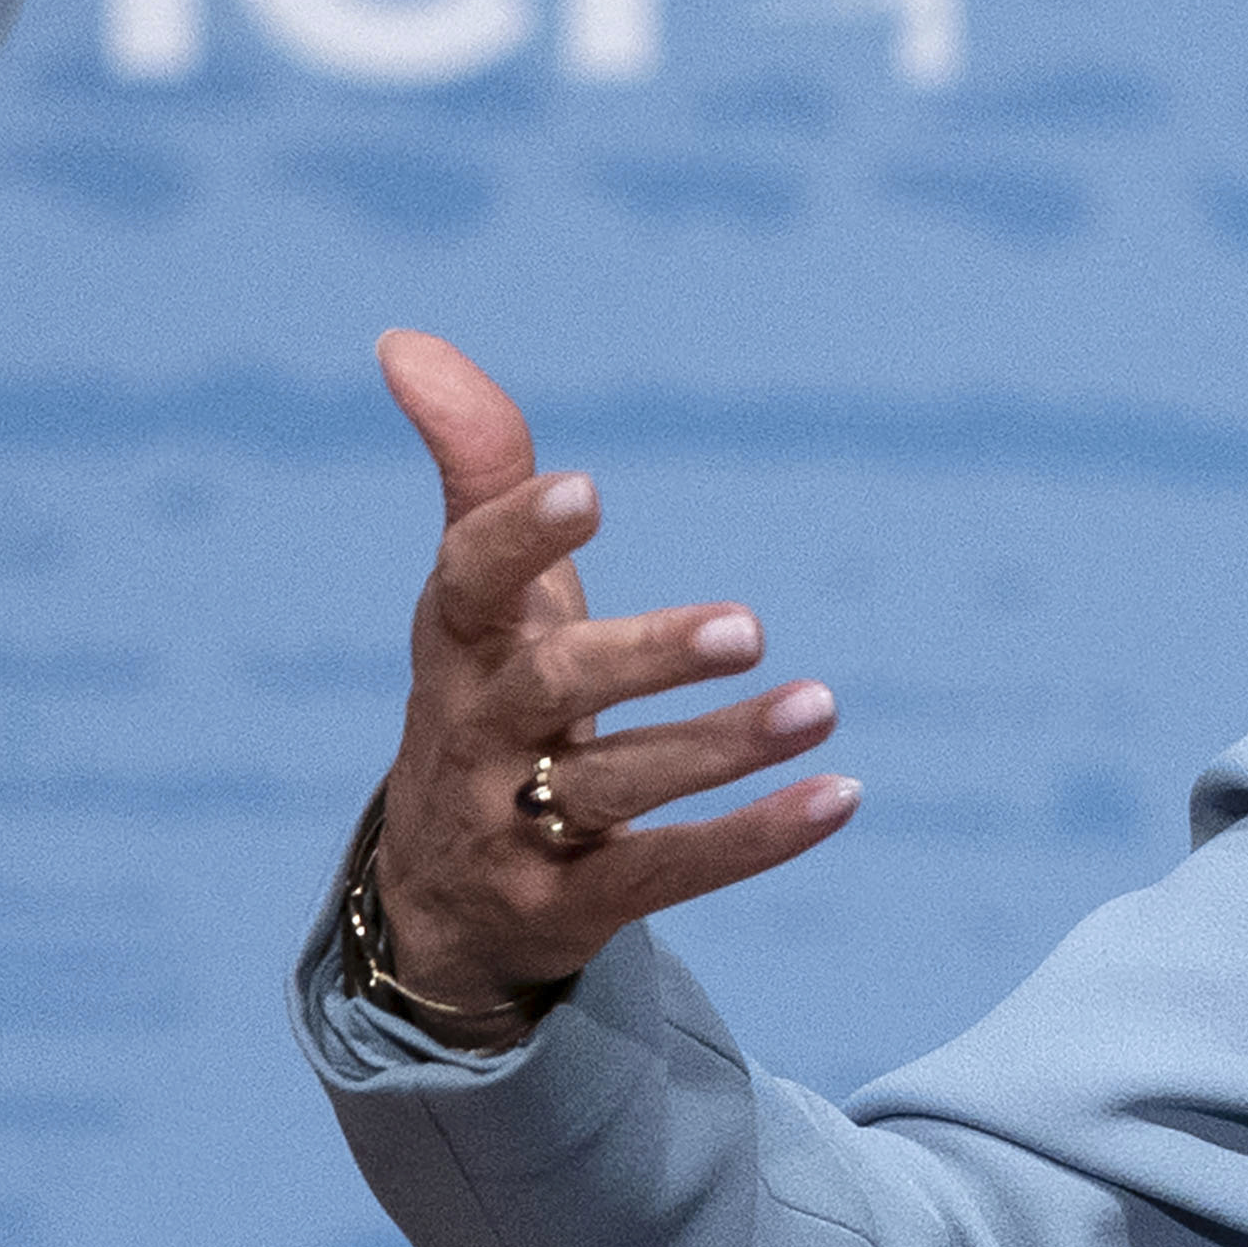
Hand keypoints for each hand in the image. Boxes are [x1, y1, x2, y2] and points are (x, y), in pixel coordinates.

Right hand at [363, 328, 855, 1030]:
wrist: (441, 900)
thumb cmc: (492, 703)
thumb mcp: (484, 597)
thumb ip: (477, 470)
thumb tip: (405, 339)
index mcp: (460, 648)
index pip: (470, 583)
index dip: (519, 538)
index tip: (588, 487)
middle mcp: (478, 737)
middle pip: (551, 691)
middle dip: (643, 657)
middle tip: (750, 626)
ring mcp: (517, 830)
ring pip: (617, 788)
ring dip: (723, 746)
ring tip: (823, 704)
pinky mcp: (570, 908)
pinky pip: (666, 874)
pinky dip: (755, 839)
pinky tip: (842, 795)